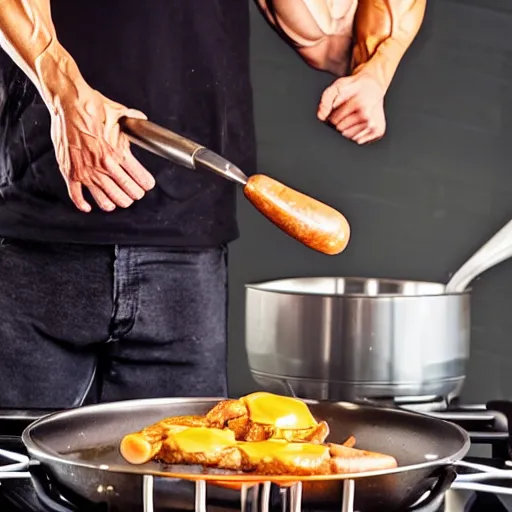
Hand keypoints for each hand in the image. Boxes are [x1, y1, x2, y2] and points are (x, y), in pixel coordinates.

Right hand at [49, 86, 154, 211]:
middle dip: (133, 195)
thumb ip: (133, 119)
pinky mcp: (70, 171)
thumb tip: (142, 118)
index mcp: (118, 153)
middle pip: (125, 192)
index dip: (145, 184)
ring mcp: (86, 170)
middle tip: (134, 194)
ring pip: (105, 199)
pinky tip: (88, 206)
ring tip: (117, 202)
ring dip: (114, 203)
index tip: (147, 185)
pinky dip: (83, 204)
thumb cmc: (91, 106)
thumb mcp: (118, 113)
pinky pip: (77, 195)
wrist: (67, 102)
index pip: (139, 178)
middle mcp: (104, 165)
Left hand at [317, 72, 385, 144]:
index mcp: (359, 105)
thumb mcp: (337, 86)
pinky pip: (359, 140)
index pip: (335, 121)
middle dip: (340, 123)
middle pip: (342, 131)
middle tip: (347, 112)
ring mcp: (374, 125)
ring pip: (350, 137)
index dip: (333, 116)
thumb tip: (321, 116)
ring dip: (348, 129)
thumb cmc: (354, 88)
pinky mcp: (378, 132)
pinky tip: (360, 123)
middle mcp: (368, 117)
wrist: (373, 86)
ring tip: (353, 116)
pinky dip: (356, 134)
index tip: (339, 108)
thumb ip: (326, 99)